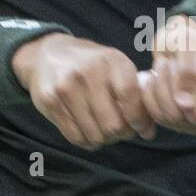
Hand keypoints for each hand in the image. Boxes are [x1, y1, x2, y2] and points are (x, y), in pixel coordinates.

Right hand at [12, 33, 156, 151]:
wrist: (47, 55)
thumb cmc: (91, 65)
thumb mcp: (116, 67)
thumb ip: (135, 95)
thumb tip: (148, 131)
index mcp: (111, 61)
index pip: (130, 97)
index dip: (138, 119)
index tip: (141, 128)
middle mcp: (88, 72)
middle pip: (113, 125)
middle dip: (122, 134)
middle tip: (121, 130)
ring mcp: (66, 87)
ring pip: (95, 136)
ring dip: (104, 140)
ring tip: (103, 129)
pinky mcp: (50, 102)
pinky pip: (75, 138)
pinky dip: (86, 141)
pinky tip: (88, 130)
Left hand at [139, 15, 195, 135]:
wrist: (172, 44)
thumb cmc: (189, 39)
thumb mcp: (189, 43)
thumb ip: (189, 70)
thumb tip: (185, 104)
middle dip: (180, 89)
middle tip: (172, 63)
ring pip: (177, 119)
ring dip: (163, 88)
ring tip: (162, 64)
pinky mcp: (177, 123)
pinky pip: (161, 118)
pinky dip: (151, 96)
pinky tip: (153, 78)